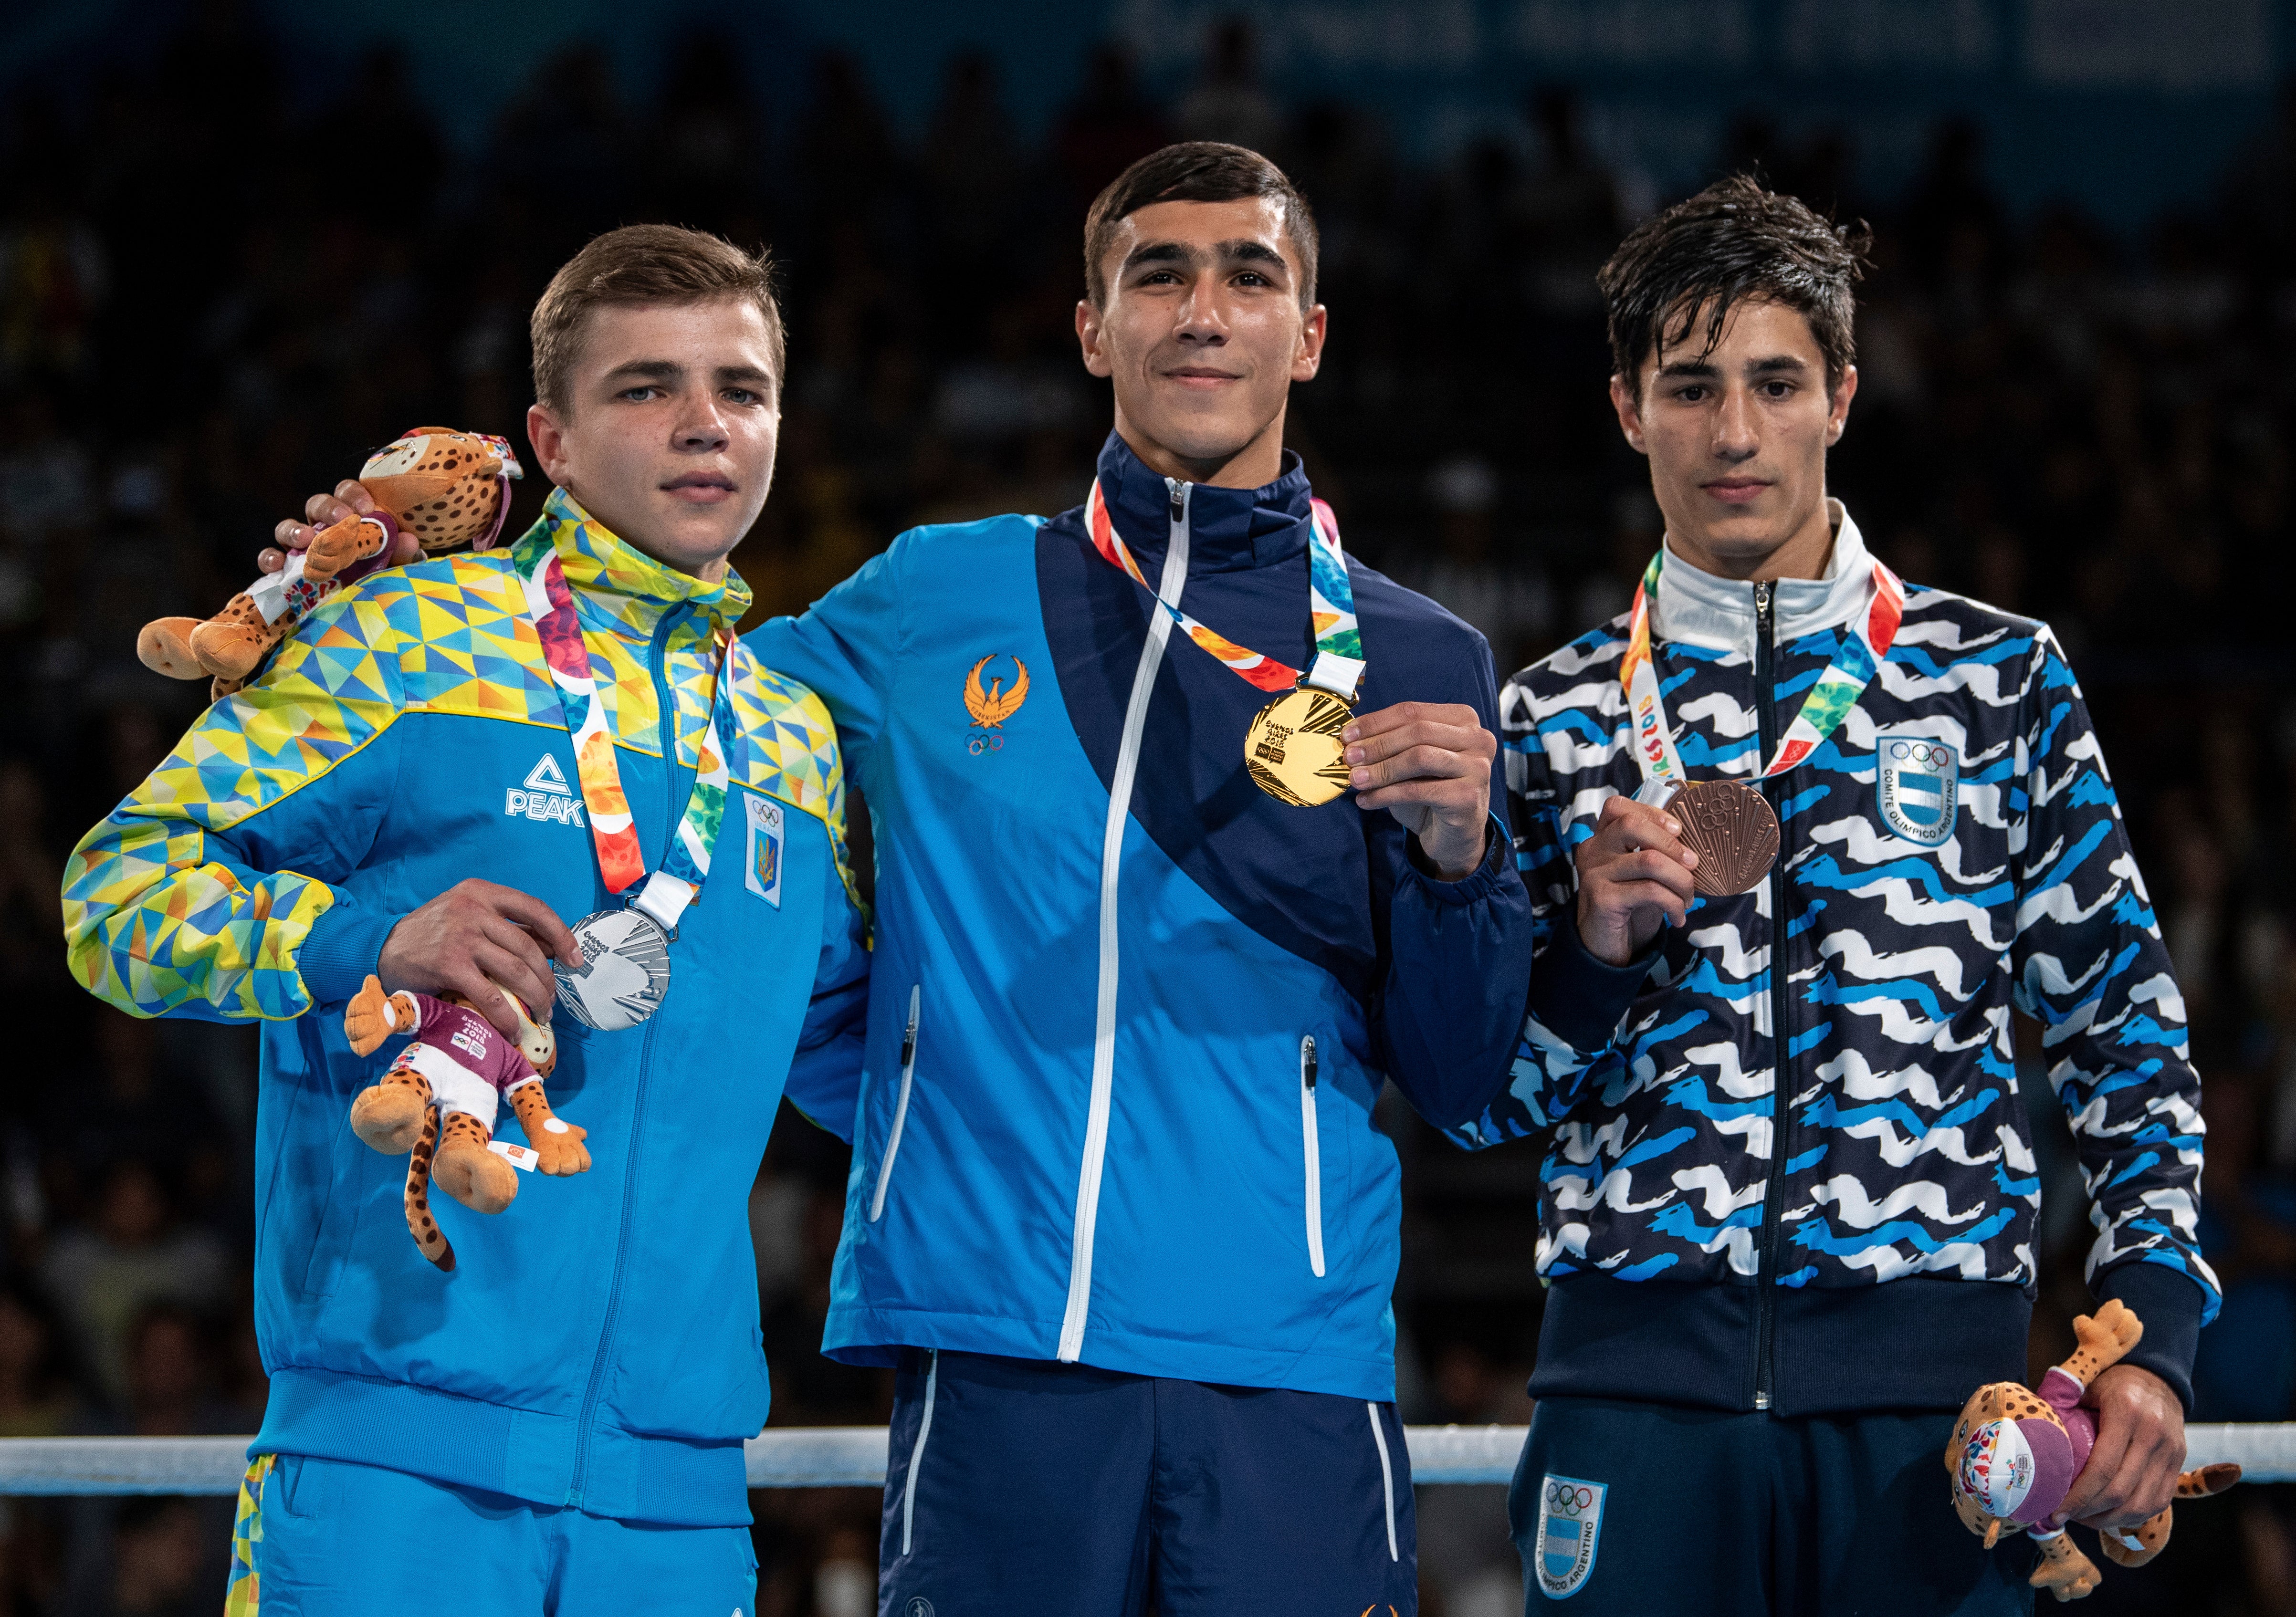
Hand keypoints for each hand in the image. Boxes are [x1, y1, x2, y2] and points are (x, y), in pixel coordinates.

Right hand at [257, 480, 421, 575]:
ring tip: (307, 540)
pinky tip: (277, 564)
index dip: (353, 495)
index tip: (367, 509)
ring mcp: (300, 546)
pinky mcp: (285, 568)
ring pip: (287, 527)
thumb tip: (409, 540)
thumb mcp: (394, 564)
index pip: (346, 493)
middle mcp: (321, 526)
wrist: (365, 604)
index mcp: (349, 517)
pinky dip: (269, 558)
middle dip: (328, 509)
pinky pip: (269, 556)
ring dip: (295, 530)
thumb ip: (401, 552)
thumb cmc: (380, 575)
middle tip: (341, 520)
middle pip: (316, 505)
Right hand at [376, 879, 581, 1036]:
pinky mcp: (450, 966)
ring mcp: (462, 937)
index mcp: (482, 892)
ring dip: (536, 999)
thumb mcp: (466, 915)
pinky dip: (507, 1018)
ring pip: (517, 972)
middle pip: (529, 948)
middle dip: (548, 979)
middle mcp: (474, 909)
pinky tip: (514, 1031)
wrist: (381, 949)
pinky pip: (491, 997)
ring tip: (541, 1015)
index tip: (575, 959)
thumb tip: (551, 948)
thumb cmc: (431, 934)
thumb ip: (503, 926)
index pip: (535, 909)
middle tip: (552, 1000)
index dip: (562, 935)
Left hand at [1342, 701, 1494, 878]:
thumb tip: (1350, 737)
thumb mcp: (1410, 760)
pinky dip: (1386, 795)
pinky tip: (1366, 800)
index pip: (1413, 711)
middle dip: (1377, 744)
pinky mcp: (1468, 797)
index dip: (1376, 722)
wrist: (1455, 834)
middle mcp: (1477, 739)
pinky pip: (1418, 790)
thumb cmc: (1430, 790)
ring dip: (1381, 769)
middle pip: (1417, 731)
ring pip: (1419, 758)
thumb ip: (1390, 743)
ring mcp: (1477, 767)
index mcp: (1463, 719)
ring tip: (1354, 779)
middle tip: (1348, 757)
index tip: (1346, 734)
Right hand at [1575, 794, 1699, 965]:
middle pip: (1633, 825)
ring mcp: (1594, 874)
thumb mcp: (1640, 873)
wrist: (1603, 946)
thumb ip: (1653, 851)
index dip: (1652, 813)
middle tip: (1692, 865)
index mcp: (1601, 839)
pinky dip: (1673, 904)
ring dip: (1681, 880)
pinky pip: (1650, 891)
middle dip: (1672, 844)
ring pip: (1650, 860)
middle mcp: (1593, 851)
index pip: (1618, 807)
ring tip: (1687, 898)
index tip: (1678, 830)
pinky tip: (1677, 917)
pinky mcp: (1602, 899)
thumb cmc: (1628, 905)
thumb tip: (1692, 846)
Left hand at [2059, 1363, 2184, 1531]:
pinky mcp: (2178, 1464)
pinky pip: (2158, 1502)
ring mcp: (2171, 1452)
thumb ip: (2060, 1407)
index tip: (2055, 1510)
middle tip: (2063, 1517)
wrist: (2157, 1376)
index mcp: (2126, 1412)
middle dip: (2088, 1512)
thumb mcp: (2085, 1385)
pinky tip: (2109, 1515)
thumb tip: (2028, 1436)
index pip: (2102, 1468)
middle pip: (2121, 1492)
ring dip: (2110, 1520)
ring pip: (2142, 1504)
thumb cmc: (2112, 1382)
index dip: (2077, 1496)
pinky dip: (2133, 1515)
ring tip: (2083, 1520)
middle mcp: (2154, 1435)